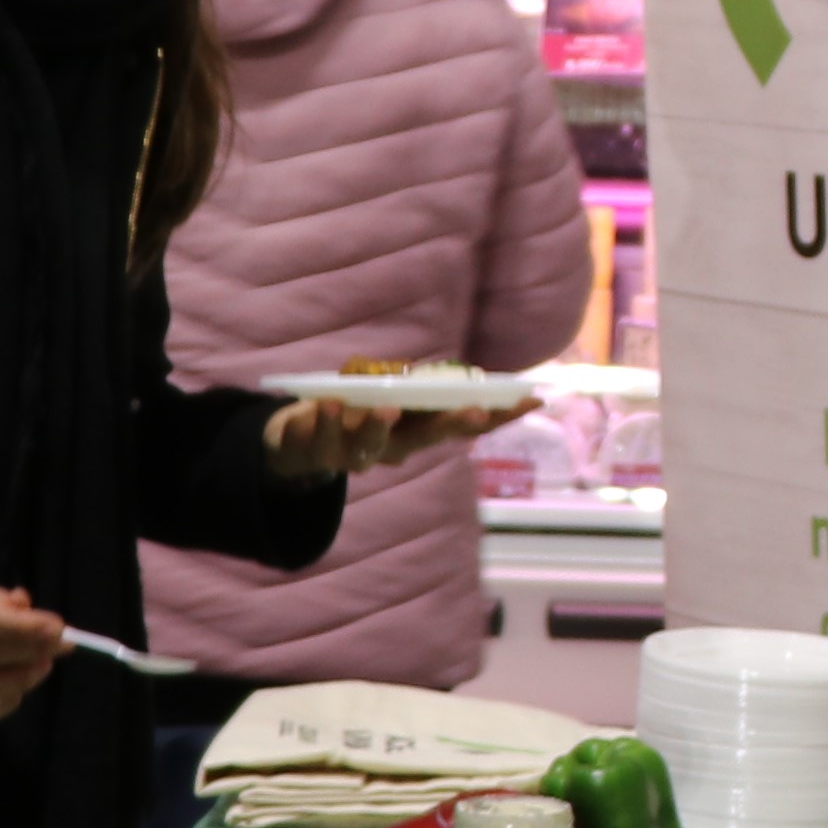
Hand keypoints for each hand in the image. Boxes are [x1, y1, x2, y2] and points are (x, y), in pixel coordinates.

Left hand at [263, 394, 508, 483]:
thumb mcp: (393, 399)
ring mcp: (355, 453)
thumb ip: (422, 392)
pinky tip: (329, 402)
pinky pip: (321, 439)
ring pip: (370, 447)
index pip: (465, 427)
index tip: (531, 401)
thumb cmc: (355, 414)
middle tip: (474, 411)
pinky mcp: (317, 451)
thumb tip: (469, 374)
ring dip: (379, 428)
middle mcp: (393, 449)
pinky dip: (324, 421)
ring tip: (388, 409)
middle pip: (426, 440)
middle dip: (450, 425)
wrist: (296, 444)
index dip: (500, 417)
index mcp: (417, 432)